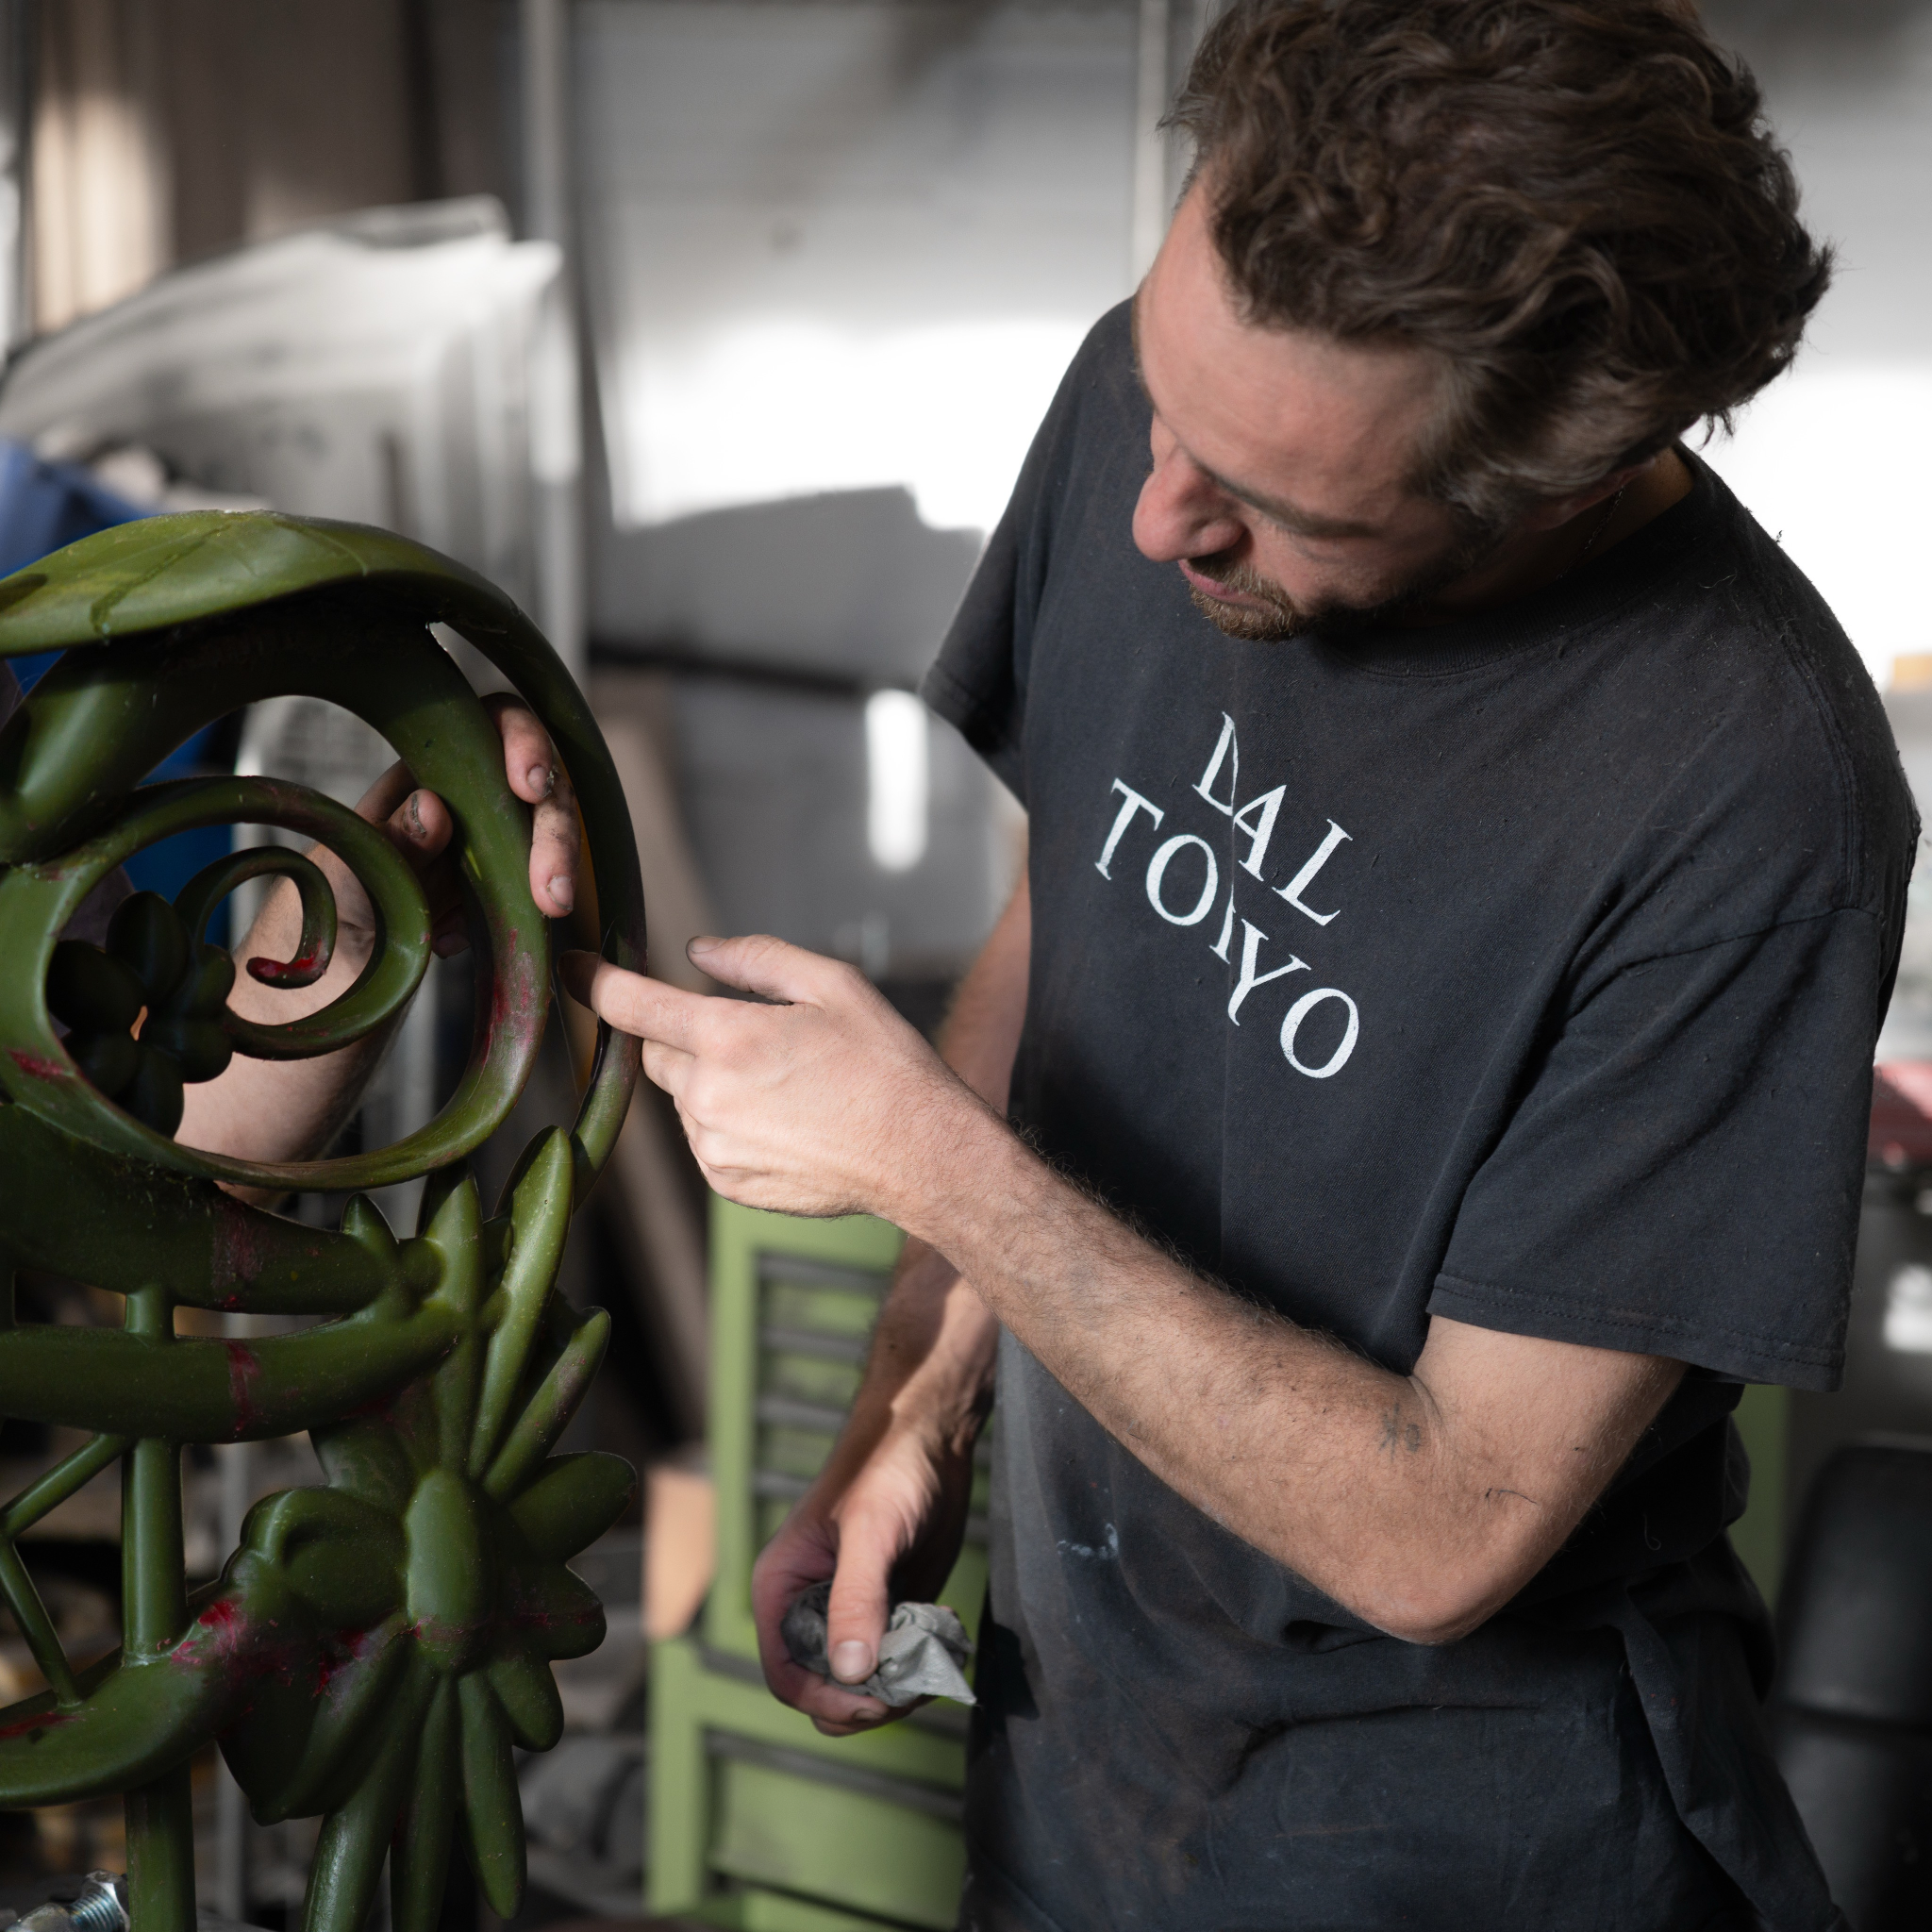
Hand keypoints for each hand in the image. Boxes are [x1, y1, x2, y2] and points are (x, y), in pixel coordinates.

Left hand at [310, 697, 578, 971]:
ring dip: (552, 875)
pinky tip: (451, 945)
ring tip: (541, 915)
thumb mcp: (341, 890)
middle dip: (555, 833)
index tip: (528, 786)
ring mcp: (474, 859)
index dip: (520, 740)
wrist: (305, 1007)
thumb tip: (436, 808)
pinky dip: (515, 923)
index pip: (484, 728)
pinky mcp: (487, 907)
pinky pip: (527, 901)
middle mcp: (453, 811)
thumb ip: (388, 847)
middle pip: (532, 790)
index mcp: (413, 781)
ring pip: (541, 844)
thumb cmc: (306, 936)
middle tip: (551, 894)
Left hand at [558, 935, 993, 1223]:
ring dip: (713, 1084)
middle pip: (659, 1052)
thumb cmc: (886, 1063)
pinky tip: (788, 1123)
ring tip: (788, 1089)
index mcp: (730, 1038)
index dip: (591, 979)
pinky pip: (706, 1140)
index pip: (632, 1004)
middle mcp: (708, 1096)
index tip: (568, 966)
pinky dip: (730, 1125)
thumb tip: (697, 951)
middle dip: (688, 1037)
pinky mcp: (726, 1183)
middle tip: (755, 1039)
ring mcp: (713, 1146)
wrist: (922, 1156)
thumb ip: (757, 960)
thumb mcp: (835, 985)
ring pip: (684, 1099)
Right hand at [751, 1404, 977, 1736]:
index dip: (825, 1702)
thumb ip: (856, 1601)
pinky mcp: (889, 1609)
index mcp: (782, 1589)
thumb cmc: (888, 1467)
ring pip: (864, 1685)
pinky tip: (945, 1631)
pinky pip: (896, 1661)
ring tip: (935, 1652)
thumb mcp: (871, 1533)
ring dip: (901, 1685)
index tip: (874, 1703)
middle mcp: (810, 1607)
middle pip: (826, 1691)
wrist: (932, 1435)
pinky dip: (920, 1664)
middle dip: (869, 1701)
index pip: (787, 1676)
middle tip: (916, 1681)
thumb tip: (850, 1673)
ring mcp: (852, 1612)